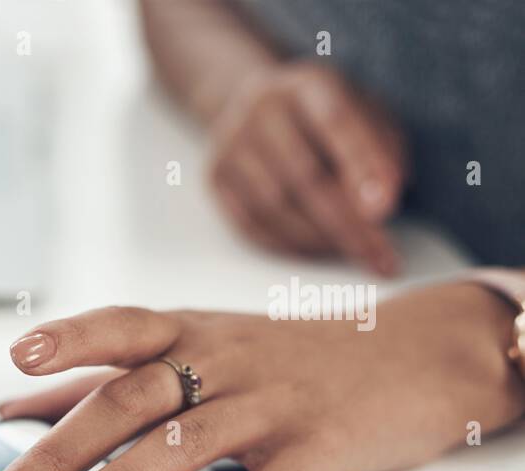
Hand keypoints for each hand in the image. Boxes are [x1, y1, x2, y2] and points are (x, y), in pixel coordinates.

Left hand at [0, 283, 524, 470]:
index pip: (121, 328)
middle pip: (131, 399)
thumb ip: (103, 375)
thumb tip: (11, 403)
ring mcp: (271, 404)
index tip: (19, 357)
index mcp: (189, 333)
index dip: (71, 339)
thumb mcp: (196, 346)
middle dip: (60, 449)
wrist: (412, 355)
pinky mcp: (316, 448)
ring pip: (185, 441)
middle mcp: (223, 362)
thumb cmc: (284, 356)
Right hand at [208, 61, 407, 275]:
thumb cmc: (324, 116)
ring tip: (354, 253)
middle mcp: (261, 109)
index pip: (337, 123)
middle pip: (304, 176)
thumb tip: (381, 205)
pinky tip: (318, 249)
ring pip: (275, 206)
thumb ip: (382, 151)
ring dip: (320, 239)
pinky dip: (288, 244)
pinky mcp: (214, 175)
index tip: (385, 211)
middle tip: (380, 258)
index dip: (362, 166)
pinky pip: (250, 222)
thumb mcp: (366, 114)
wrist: (254, 104)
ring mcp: (231, 143)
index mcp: (307, 84)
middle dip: (348, 224)